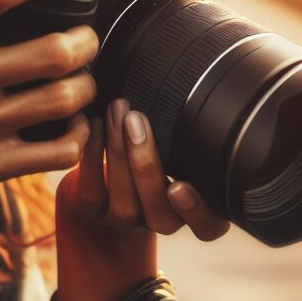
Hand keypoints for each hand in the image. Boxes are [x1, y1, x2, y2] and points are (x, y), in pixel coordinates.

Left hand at [54, 97, 230, 300]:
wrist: (110, 152)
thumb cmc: (159, 133)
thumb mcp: (180, 133)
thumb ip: (193, 126)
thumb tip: (210, 71)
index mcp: (195, 206)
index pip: (209, 228)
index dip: (197, 212)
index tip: (180, 185)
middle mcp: (162, 220)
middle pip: (160, 215)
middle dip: (145, 164)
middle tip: (135, 119)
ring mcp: (127, 221)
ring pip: (125, 206)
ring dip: (117, 154)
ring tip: (116, 112)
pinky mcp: (94, 214)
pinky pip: (91, 196)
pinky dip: (91, 159)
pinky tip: (94, 126)